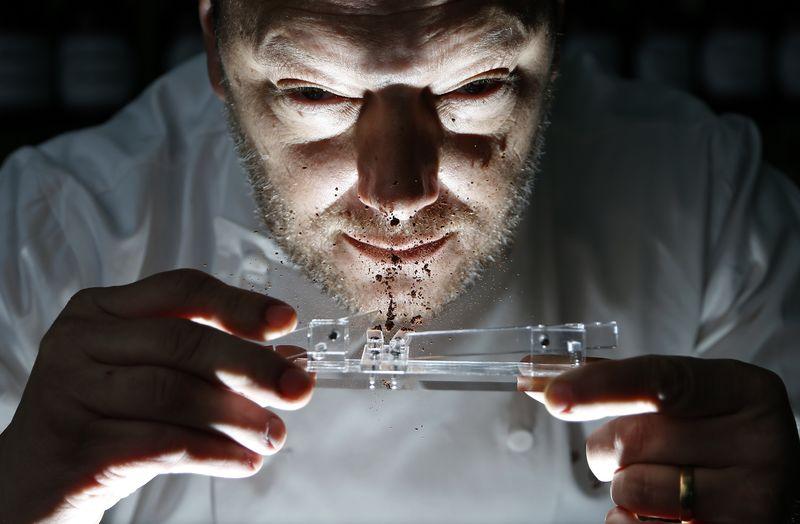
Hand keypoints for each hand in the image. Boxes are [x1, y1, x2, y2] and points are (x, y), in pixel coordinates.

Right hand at [0, 269, 313, 522]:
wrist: (38, 479)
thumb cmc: (109, 418)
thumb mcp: (157, 377)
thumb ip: (213, 361)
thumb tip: (291, 358)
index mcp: (104, 310)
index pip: (182, 290)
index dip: (240, 305)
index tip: (286, 323)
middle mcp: (81, 341)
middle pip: (184, 342)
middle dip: (252, 367)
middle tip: (298, 389)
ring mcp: (72, 392)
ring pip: (174, 394)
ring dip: (237, 417)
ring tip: (274, 436)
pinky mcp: (77, 446)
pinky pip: (161, 444)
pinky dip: (213, 452)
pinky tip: (244, 461)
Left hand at [528, 356, 799, 522]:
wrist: (764, 489)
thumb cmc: (711, 436)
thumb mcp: (683, 397)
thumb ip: (614, 381)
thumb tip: (537, 375)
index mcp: (743, 390)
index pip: (660, 380)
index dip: (601, 385)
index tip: (555, 395)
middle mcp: (759, 442)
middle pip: (631, 439)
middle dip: (611, 446)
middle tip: (644, 450)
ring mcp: (752, 500)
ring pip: (629, 487)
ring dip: (624, 486)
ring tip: (664, 482)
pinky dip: (631, 520)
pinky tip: (666, 512)